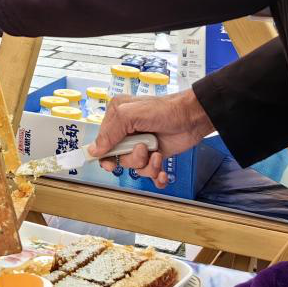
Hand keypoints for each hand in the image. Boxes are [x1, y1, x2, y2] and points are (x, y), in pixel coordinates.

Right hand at [87, 89, 214, 187]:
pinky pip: (149, 174)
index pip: (102, 141)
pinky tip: (162, 173)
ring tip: (157, 154)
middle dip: (132, 159)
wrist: (193, 118)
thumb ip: (110, 132)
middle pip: (118, 158)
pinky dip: (156, 176)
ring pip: (134, 167)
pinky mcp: (155, 155)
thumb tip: (94, 151)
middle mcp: (127, 132)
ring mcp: (142, 145)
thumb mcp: (131, 114)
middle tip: (142, 150)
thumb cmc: (165, 110)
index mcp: (117, 117)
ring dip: (147, 166)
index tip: (110, 163)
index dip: (105, 155)